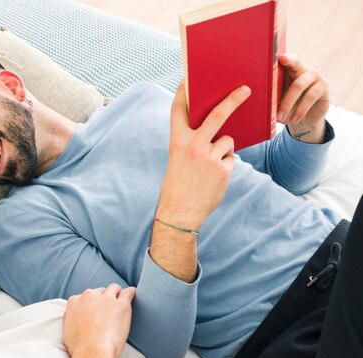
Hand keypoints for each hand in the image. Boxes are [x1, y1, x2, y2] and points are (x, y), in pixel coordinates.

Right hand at [63, 284, 135, 357]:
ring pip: (113, 288)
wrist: (92, 352)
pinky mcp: (121, 304)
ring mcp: (106, 299)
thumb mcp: (66, 329)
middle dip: (103, 298)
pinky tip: (132, 293)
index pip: (85, 296)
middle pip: (99, 291)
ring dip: (116, 293)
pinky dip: (131, 292)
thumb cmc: (79, 347)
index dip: (92, 303)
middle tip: (108, 308)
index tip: (96, 309)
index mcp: (75, 301)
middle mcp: (89, 296)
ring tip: (121, 299)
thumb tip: (73, 315)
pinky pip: (128, 292)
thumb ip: (70, 317)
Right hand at [157, 81, 249, 229]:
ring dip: (222, 150)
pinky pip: (231, 158)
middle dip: (232, 100)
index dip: (183, 94)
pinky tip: (213, 177)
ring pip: (227, 140)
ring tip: (208, 168)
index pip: (178, 111)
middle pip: (217, 115)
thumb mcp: (178, 158)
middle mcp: (193, 146)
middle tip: (245, 90)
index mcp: (177, 142)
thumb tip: (215, 127)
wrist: (180, 212)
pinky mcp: (223, 168)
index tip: (187, 80)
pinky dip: (225, 165)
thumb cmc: (178, 184)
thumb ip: (191, 141)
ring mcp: (210, 157)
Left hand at [277, 54, 329, 142]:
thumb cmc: (286, 107)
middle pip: (295, 65)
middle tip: (273, 89)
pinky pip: (311, 96)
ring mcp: (315, 77)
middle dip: (282, 74)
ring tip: (280, 117)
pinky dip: (300, 110)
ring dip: (287, 103)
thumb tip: (251, 98)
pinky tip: (294, 119)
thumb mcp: (277, 101)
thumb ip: (270, 96)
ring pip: (299, 85)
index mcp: (289, 69)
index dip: (283, 56)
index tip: (278, 56)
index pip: (286, 59)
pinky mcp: (323, 87)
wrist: (304, 120)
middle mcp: (303, 69)